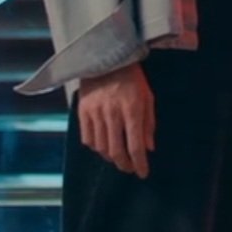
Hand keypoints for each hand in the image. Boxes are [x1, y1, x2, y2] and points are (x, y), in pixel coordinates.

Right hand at [77, 62, 154, 178]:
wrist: (106, 58)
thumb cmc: (132, 79)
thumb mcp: (147, 98)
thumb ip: (148, 124)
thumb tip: (149, 148)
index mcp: (132, 109)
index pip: (135, 145)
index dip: (140, 163)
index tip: (143, 173)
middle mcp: (112, 113)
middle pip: (116, 151)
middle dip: (125, 165)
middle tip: (130, 168)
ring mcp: (95, 113)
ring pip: (101, 148)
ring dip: (111, 157)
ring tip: (118, 157)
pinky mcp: (82, 111)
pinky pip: (87, 139)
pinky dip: (96, 147)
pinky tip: (103, 146)